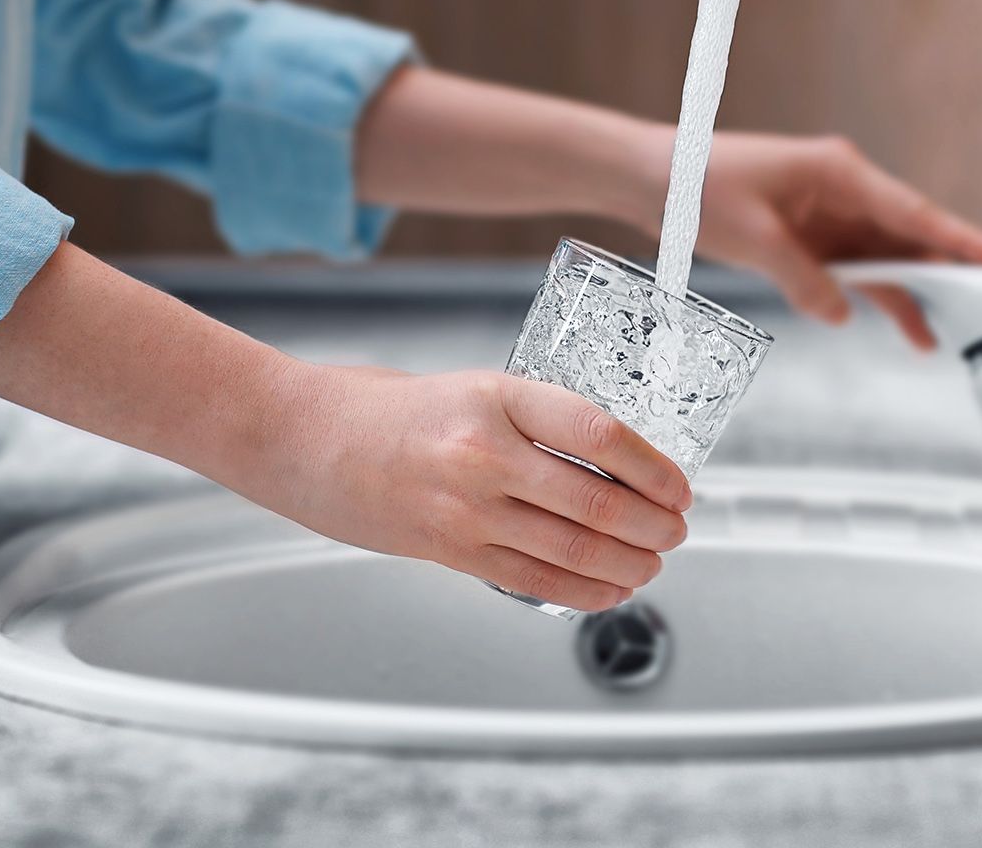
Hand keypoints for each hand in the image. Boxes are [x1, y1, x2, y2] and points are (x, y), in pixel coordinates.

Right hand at [249, 364, 691, 612]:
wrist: (302, 438)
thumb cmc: (389, 409)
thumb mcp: (474, 389)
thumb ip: (535, 421)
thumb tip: (613, 460)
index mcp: (498, 395)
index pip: (599, 434)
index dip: (654, 467)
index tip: (680, 485)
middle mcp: (484, 453)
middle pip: (596, 502)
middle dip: (654, 526)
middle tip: (677, 530)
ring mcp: (465, 508)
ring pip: (572, 550)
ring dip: (629, 564)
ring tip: (652, 563)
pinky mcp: (448, 550)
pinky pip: (533, 580)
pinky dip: (584, 591)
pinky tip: (609, 589)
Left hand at [687, 132, 981, 349]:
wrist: (654, 177)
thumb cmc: (696, 185)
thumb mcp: (752, 237)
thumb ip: (802, 278)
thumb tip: (841, 313)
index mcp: (842, 173)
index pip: (919, 214)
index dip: (971, 241)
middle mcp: (848, 191)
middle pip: (920, 234)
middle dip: (968, 264)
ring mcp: (834, 215)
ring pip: (896, 257)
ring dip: (926, 292)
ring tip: (970, 331)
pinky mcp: (816, 238)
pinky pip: (863, 271)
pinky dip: (885, 298)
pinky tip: (912, 330)